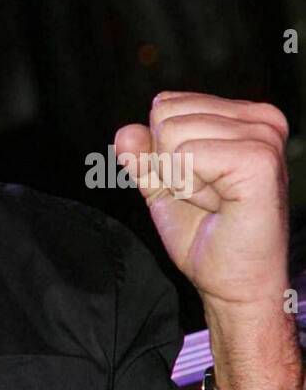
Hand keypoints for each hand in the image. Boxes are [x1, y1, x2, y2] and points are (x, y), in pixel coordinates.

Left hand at [114, 92, 290, 316]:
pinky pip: (186, 156)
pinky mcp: (259, 160)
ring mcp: (264, 137)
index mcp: (244, 117)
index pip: (166, 105)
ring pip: (172, 134)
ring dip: (182, 180)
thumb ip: (143, 157)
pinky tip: (219, 206)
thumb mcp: (163, 188)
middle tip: (206, 197)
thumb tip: (124, 131)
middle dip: (171, 165)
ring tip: (215, 203)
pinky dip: (189, 188)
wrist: (232, 284)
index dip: (165, 154)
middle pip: (165, 115)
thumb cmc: (206, 238)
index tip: (197, 186)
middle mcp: (261, 119)